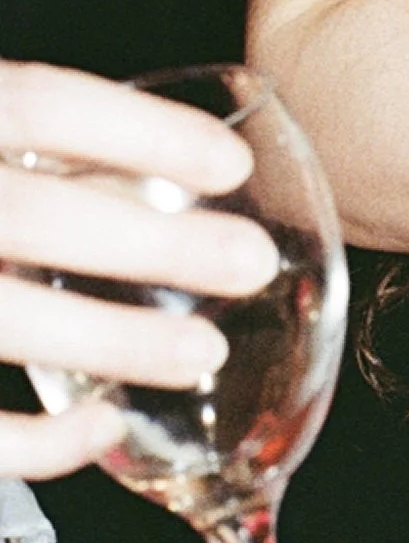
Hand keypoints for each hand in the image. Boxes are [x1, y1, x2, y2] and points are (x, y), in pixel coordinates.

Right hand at [0, 63, 277, 480]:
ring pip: (0, 319)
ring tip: (200, 353)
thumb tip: (175, 182)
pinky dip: (35, 439)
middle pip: (30, 216)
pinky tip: (103, 426)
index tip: (229, 165)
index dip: (138, 132)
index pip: (38, 102)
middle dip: (150, 243)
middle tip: (249, 262)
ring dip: (110, 341)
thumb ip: (41, 152)